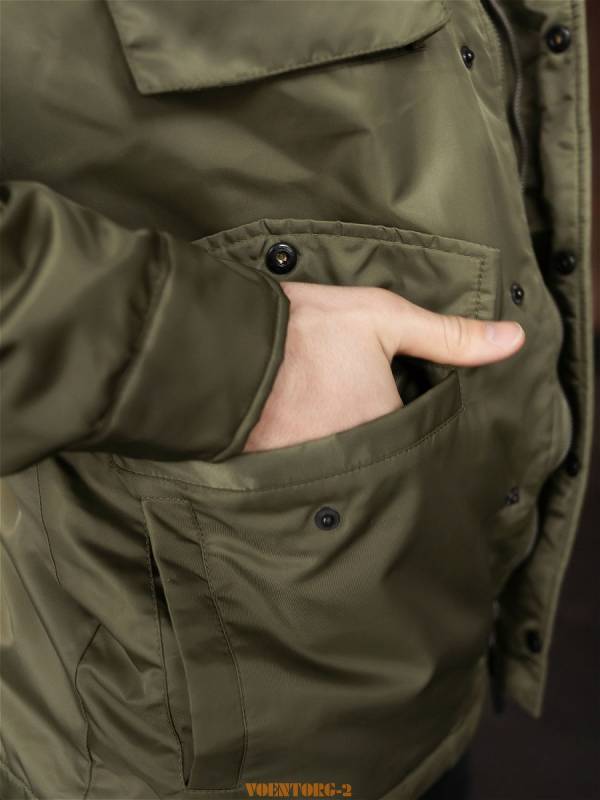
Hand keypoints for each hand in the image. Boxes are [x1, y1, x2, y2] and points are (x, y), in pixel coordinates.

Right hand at [242, 281, 524, 452]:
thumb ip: (450, 336)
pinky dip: (297, 461)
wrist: (223, 345)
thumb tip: (515, 340)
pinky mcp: (272, 478)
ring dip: (333, 452)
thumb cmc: (305, 328)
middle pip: (375, 459)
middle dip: (366, 440)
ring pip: (338, 472)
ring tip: (314, 415)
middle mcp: (353, 460)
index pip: (412, 437)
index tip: (376, 395)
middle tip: (339, 404)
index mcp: (387, 424)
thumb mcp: (383, 318)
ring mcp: (309, 473)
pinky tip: (287, 430)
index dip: (398, 413)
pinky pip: (298, 478)